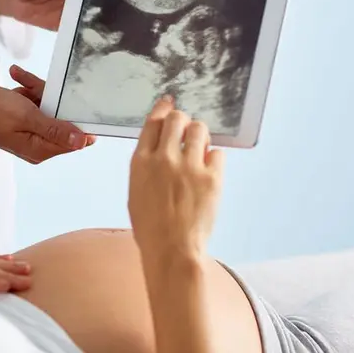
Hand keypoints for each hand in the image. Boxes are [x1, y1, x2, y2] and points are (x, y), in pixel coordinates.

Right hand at [0, 67, 94, 163]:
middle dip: (50, 98)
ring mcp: (30, 133)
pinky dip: (27, 92)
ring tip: (18, 80)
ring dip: (35, 91)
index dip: (78, 120)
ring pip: (48, 108)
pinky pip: (35, 105)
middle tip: (32, 86)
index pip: (73, 140)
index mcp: (40, 149)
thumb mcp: (27, 118)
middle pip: (61, 120)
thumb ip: (55, 130)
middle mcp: (37, 145)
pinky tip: (16, 81)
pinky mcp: (24, 122)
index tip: (78, 100)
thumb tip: (81, 142)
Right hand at [127, 97, 224, 257]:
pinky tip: (208, 170)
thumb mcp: (136, 191)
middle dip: (183, 121)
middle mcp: (164, 158)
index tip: (169, 103)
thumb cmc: (151, 227)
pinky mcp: (212, 177)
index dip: (162, 109)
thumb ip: (146, 165)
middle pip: (177, 119)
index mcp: (141, 162)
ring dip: (200, 135)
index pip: (153, 123)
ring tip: (199, 150)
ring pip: (199, 129)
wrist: (172, 249)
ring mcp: (189, 166)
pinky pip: (217, 153)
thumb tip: (161, 147)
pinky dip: (213, 159)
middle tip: (187, 130)